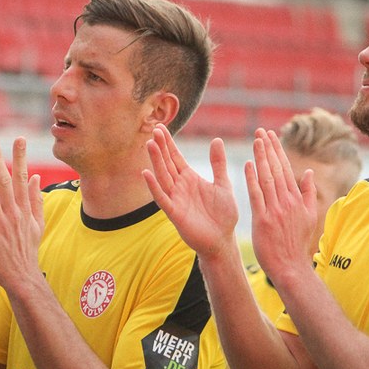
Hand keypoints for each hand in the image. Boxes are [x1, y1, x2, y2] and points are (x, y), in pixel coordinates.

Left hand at [0, 137, 44, 294]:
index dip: (21, 157)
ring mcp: (1, 222)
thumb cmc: (27, 251)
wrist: (22, 276)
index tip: (19, 139)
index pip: (22, 177)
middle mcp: (14, 212)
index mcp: (25, 208)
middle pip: (5, 180)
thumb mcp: (38, 224)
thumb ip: (36, 200)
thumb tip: (35, 177)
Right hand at [143, 124, 238, 256]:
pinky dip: (154, 186)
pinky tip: (146, 173)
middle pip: (167, 164)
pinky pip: (162, 198)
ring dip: (156, 161)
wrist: (222, 240)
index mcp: (190, 179)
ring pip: (163, 177)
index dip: (168, 143)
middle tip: (154, 130)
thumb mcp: (223, 184)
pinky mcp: (174, 213)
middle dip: (160, 147)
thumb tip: (216, 140)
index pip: (176, 158)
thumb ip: (218, 164)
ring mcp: (175, 199)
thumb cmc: (223, 215)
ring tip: (150, 144)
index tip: (160, 127)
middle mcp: (179, 187)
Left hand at [246, 129, 316, 277]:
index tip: (271, 136)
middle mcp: (287, 201)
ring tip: (255, 141)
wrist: (290, 266)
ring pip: (267, 178)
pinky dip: (252, 179)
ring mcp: (275, 210)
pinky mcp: (263, 220)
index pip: (286, 169)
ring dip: (261, 158)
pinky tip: (248, 165)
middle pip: (277, 169)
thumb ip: (309, 193)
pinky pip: (257, 195)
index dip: (278, 151)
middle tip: (261, 131)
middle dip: (269, 148)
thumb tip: (309, 173)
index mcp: (297, 199)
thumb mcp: (310, 217)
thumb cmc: (297, 243)